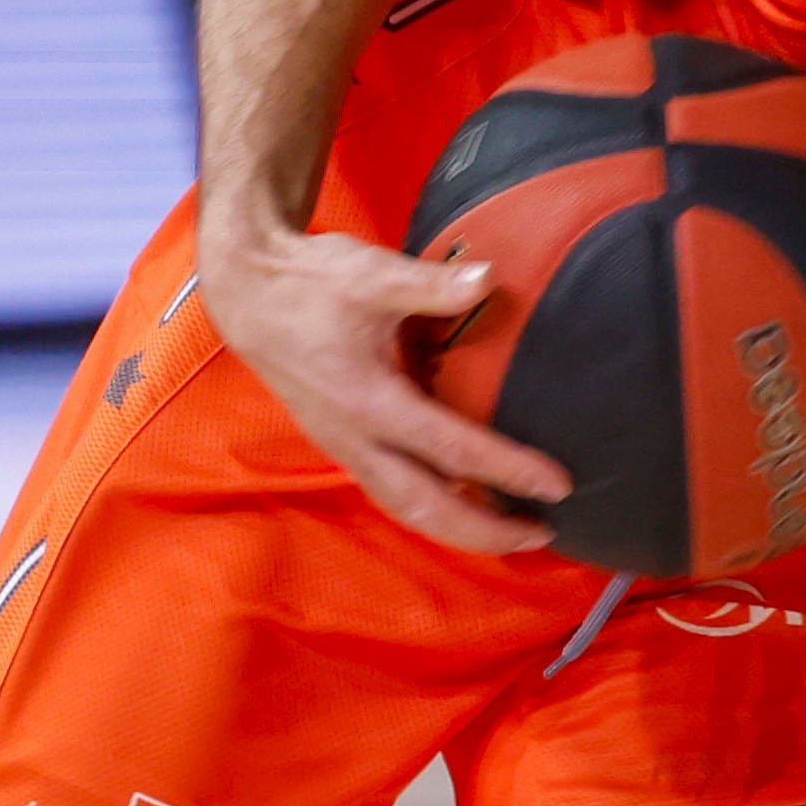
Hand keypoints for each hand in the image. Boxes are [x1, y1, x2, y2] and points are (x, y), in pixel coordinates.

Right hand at [198, 222, 570, 552]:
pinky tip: (469, 501)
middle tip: (542, 533)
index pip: (452, 448)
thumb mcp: (370, 273)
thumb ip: (431, 284)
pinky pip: (392, 488)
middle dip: (484, 530)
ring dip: (459, 525)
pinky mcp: (342, 442)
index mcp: (367, 400)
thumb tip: (487, 279)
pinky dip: (434, 505)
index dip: (508, 470)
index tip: (557, 484)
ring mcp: (345, 445)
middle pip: (424, 505)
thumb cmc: (308, 282)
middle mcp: (354, 436)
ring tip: (514, 530)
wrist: (247, 294)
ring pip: (405, 505)